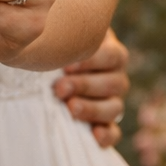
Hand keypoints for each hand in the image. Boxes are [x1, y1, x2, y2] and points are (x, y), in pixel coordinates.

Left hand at [53, 28, 130, 147]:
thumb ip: (64, 35)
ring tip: (70, 108)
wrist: (49, 68)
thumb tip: (51, 30)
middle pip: (115, 83)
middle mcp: (116, 78)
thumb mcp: (62, 38)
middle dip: (86, 85)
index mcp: (110, 53)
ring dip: (92, 109)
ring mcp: (112, 102)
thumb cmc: (56, 48)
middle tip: (59, 88)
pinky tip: (94, 136)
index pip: (113, 56)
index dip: (93, 61)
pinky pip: (114, 133)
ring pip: (115, 108)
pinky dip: (107, 135)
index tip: (67, 65)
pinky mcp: (106, 125)